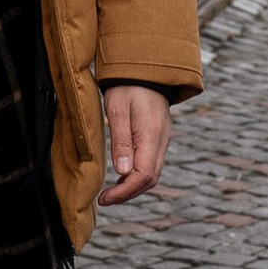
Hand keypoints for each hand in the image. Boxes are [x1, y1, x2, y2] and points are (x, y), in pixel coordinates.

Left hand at [99, 85, 170, 205]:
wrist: (145, 69)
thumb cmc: (127, 86)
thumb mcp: (118, 110)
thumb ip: (121, 141)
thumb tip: (123, 172)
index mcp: (152, 136)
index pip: (143, 175)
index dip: (124, 192)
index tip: (105, 198)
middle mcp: (161, 141)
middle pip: (150, 179)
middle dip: (128, 194)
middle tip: (105, 199)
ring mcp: (162, 140)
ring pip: (152, 174)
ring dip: (132, 187)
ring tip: (111, 192)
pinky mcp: (158, 138)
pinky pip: (151, 164)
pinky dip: (137, 176)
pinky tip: (122, 176)